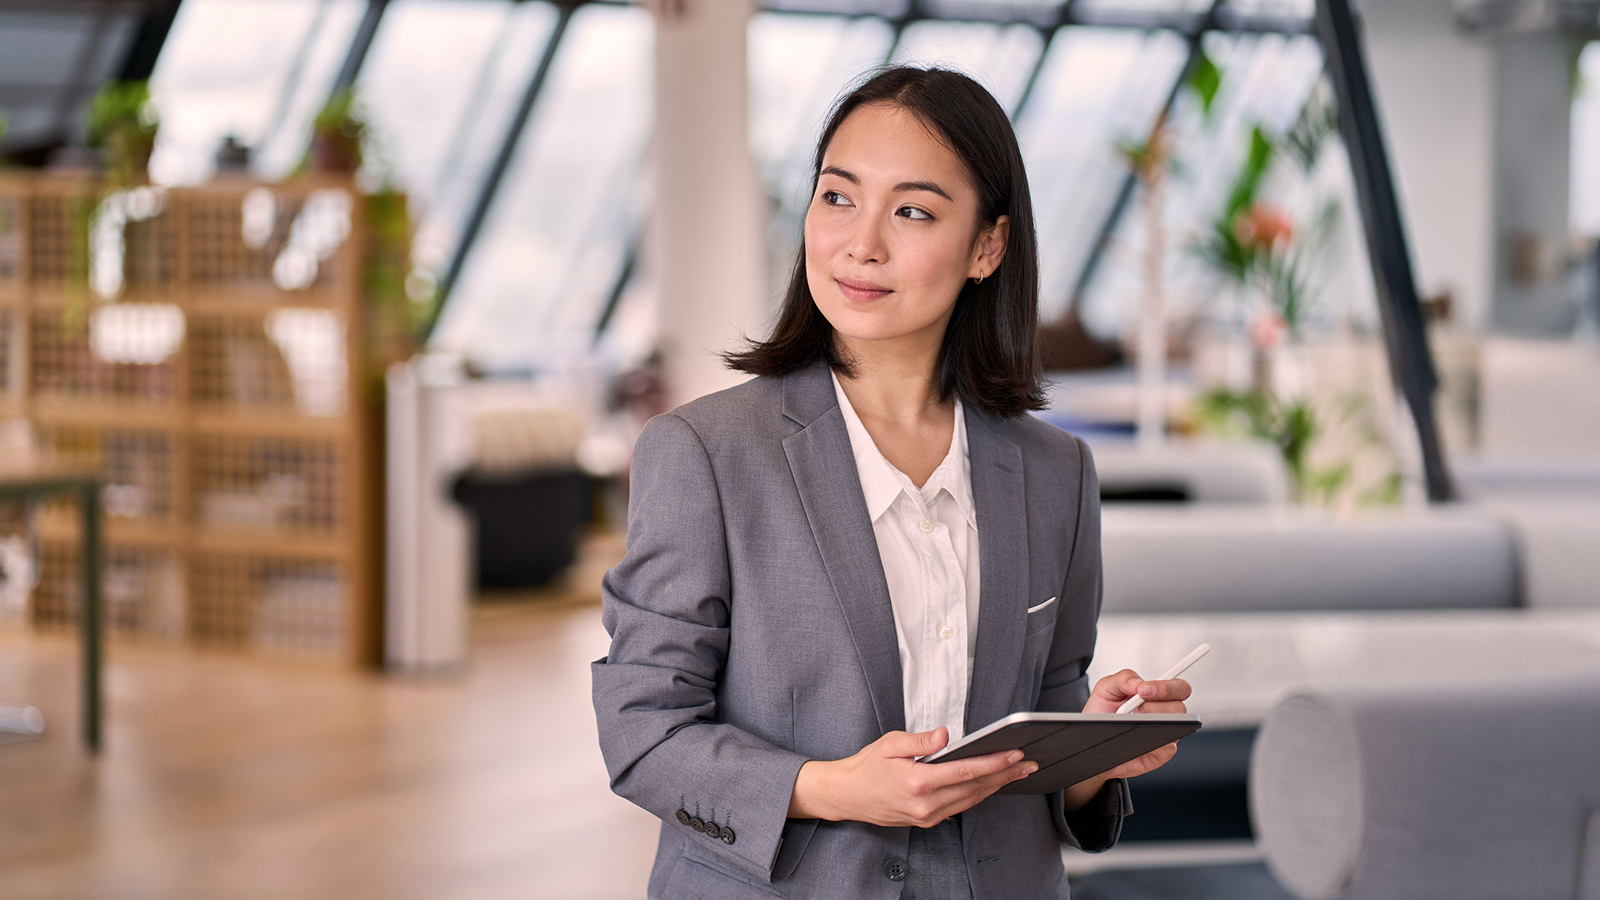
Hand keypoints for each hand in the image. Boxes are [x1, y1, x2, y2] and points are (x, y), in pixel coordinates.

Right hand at [787, 727, 1036, 827]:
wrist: (847, 796)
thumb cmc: (867, 766)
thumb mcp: (891, 743)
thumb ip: (922, 740)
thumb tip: (947, 735)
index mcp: (918, 782)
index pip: (966, 771)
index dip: (994, 763)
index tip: (1015, 754)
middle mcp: (926, 805)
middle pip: (975, 788)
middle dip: (1005, 774)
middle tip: (1028, 763)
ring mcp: (928, 817)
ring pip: (971, 800)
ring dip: (996, 785)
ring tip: (1017, 772)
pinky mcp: (927, 821)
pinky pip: (960, 807)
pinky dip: (978, 794)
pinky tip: (991, 783)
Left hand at [1062, 669, 1192, 810]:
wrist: (1091, 737)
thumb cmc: (1103, 712)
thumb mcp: (1106, 688)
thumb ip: (1124, 678)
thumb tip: (1140, 683)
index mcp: (1158, 696)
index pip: (1179, 688)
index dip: (1167, 688)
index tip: (1144, 690)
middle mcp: (1165, 715)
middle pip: (1179, 709)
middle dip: (1156, 706)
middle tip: (1135, 709)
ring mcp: (1164, 735)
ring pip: (1175, 729)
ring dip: (1152, 724)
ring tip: (1130, 723)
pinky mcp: (1158, 755)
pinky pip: (1166, 751)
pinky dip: (1154, 745)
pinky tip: (1137, 740)